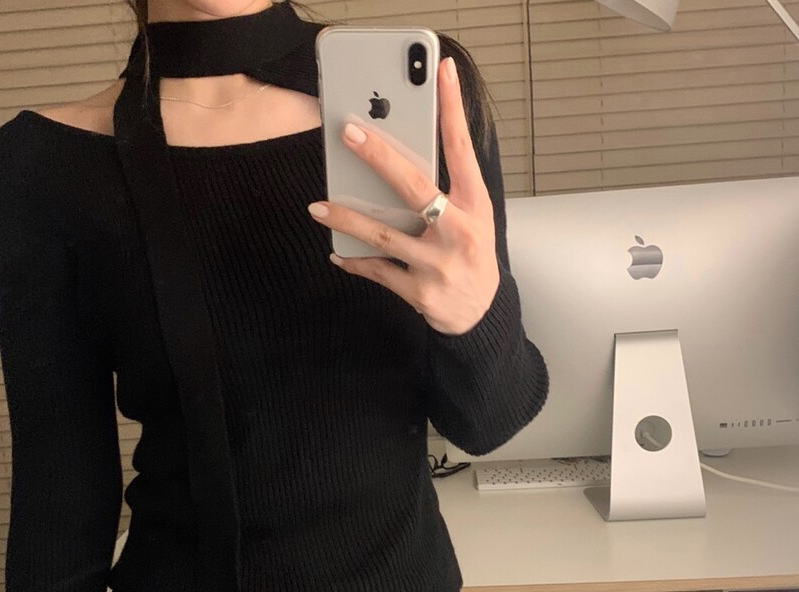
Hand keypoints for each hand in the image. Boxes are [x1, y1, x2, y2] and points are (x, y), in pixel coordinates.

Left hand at [308, 54, 499, 335]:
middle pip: (414, 187)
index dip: (452, 108)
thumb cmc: (470, 253)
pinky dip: (355, 261)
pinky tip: (336, 252)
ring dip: (348, 220)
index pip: (462, 148)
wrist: (480, 313)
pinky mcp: (420, 292)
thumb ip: (445, 187)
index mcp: (474, 205)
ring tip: (318, 207)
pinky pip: (379, 272)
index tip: (443, 71)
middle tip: (349, 133)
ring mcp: (438, 264)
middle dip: (379, 158)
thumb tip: (398, 153)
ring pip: (385, 236)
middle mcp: (458, 232)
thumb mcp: (472, 217)